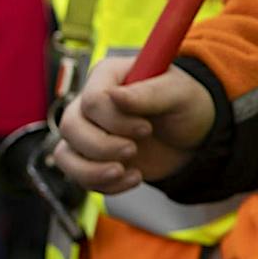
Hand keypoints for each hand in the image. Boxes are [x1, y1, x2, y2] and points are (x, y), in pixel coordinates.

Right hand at [52, 53, 215, 194]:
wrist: (192, 136)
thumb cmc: (186, 104)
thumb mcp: (178, 93)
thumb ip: (148, 93)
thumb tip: (115, 95)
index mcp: (109, 74)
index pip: (92, 100)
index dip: (116, 121)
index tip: (147, 128)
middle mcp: (91, 100)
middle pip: (71, 126)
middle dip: (103, 146)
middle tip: (134, 151)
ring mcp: (87, 130)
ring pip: (65, 154)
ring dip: (94, 171)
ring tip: (131, 173)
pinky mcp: (90, 157)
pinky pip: (77, 176)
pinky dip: (103, 184)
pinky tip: (134, 178)